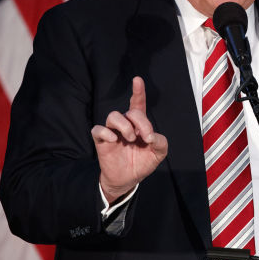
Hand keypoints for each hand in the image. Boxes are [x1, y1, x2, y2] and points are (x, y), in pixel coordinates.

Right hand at [92, 76, 167, 203]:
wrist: (128, 180)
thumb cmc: (142, 162)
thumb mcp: (158, 153)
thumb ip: (161, 142)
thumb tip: (152, 136)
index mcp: (139, 125)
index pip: (137, 104)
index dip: (138, 91)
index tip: (137, 80)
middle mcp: (125, 125)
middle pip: (130, 112)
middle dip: (141, 122)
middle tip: (146, 137)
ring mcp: (112, 132)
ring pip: (113, 116)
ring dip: (125, 126)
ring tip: (131, 138)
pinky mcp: (101, 141)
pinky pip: (98, 129)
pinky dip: (105, 132)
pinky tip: (114, 139)